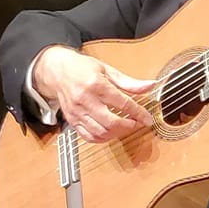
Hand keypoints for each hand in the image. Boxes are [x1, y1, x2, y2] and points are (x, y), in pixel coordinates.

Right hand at [30, 47, 153, 142]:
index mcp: (96, 85)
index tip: (147, 119)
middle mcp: (85, 99)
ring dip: (116, 134)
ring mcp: (77, 112)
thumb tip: (150, 86)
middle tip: (137, 123)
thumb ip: (129, 82)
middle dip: (128, 126)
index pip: (122, 103)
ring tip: (124, 127)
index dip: (139, 113)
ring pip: (100, 132)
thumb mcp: (108, 70)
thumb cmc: (83, 69)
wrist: (58, 71)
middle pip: (111, 122)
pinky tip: (110, 132)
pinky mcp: (72, 120)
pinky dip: (102, 138)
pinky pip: (88, 137)